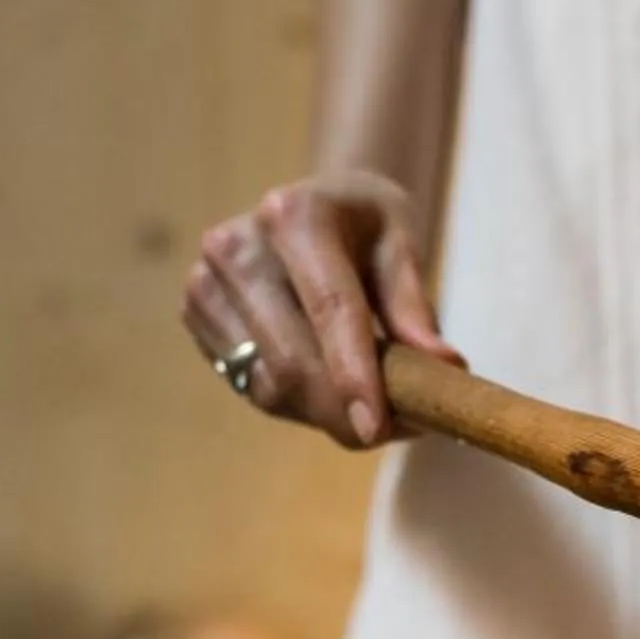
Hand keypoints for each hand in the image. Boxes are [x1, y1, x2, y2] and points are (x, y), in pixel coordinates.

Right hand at [181, 171, 462, 448]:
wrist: (306, 206)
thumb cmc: (363, 226)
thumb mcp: (401, 245)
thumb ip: (415, 307)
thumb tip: (443, 366)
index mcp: (295, 214)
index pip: (330, 308)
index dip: (353, 374)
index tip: (376, 429)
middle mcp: (237, 245)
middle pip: (291, 359)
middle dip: (343, 410)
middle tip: (395, 432)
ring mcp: (206, 282)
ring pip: (270, 385)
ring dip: (324, 412)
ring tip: (367, 405)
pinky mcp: (196, 315)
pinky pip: (251, 387)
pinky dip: (297, 404)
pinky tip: (324, 387)